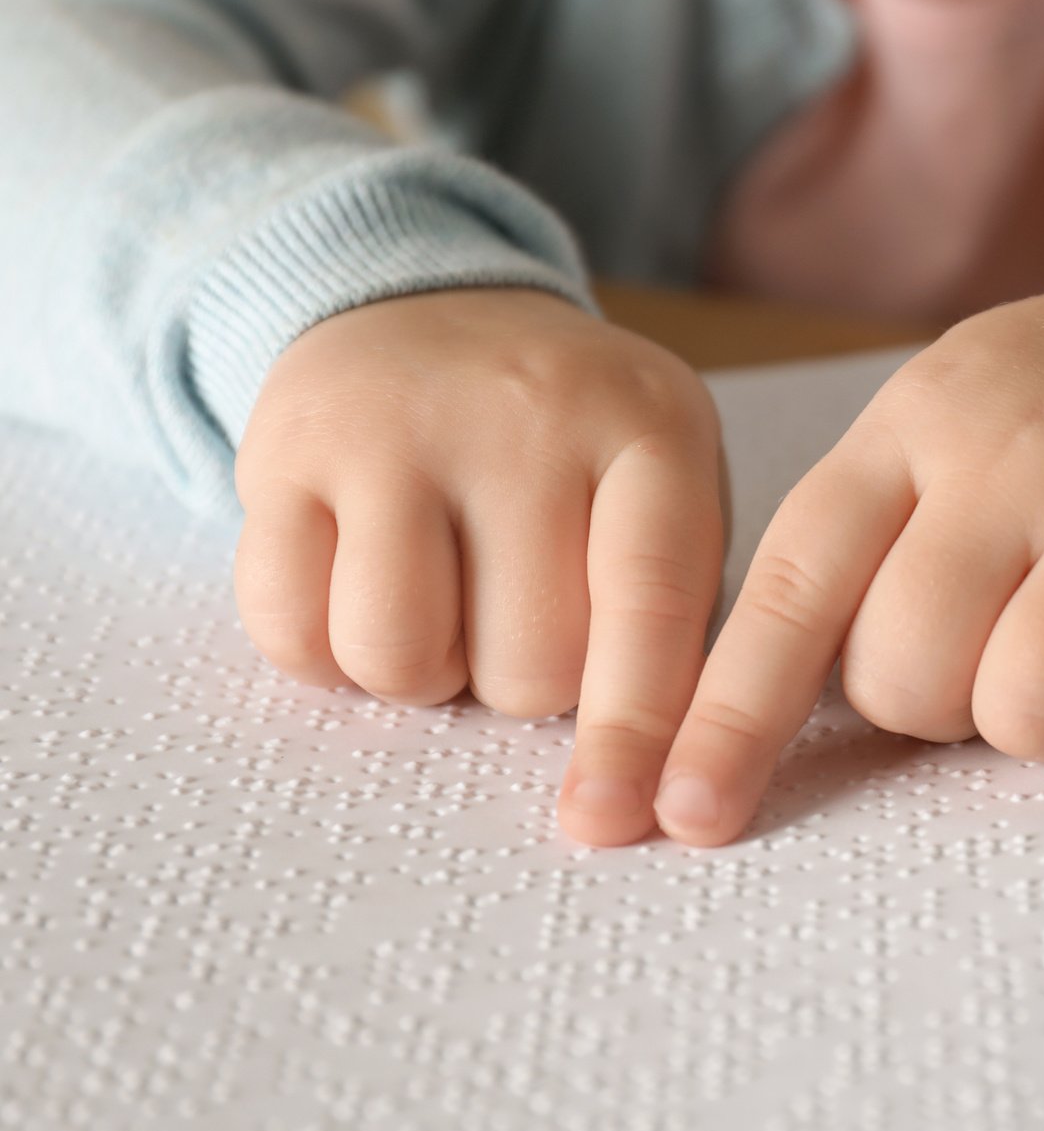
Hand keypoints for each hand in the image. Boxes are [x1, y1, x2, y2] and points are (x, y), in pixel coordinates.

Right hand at [233, 288, 723, 847]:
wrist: (428, 309)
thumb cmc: (571, 444)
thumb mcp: (662, 485)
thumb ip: (673, 615)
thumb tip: (651, 786)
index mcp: (651, 428)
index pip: (650, 602)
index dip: (638, 728)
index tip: (621, 821)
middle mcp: (528, 414)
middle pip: (527, 666)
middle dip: (523, 680)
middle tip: (515, 605)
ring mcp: (398, 426)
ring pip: (400, 660)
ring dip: (422, 674)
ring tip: (445, 600)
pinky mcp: (284, 452)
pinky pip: (291, 633)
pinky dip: (322, 655)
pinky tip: (356, 586)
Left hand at [654, 286, 1043, 845]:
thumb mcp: (931, 430)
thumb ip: (853, 548)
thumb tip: (747, 721)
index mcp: (911, 431)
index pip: (793, 586)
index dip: (732, 714)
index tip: (684, 814)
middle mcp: (1012, 463)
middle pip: (909, 678)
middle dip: (930, 705)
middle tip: (986, 644)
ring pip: (1029, 714)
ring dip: (1039, 721)